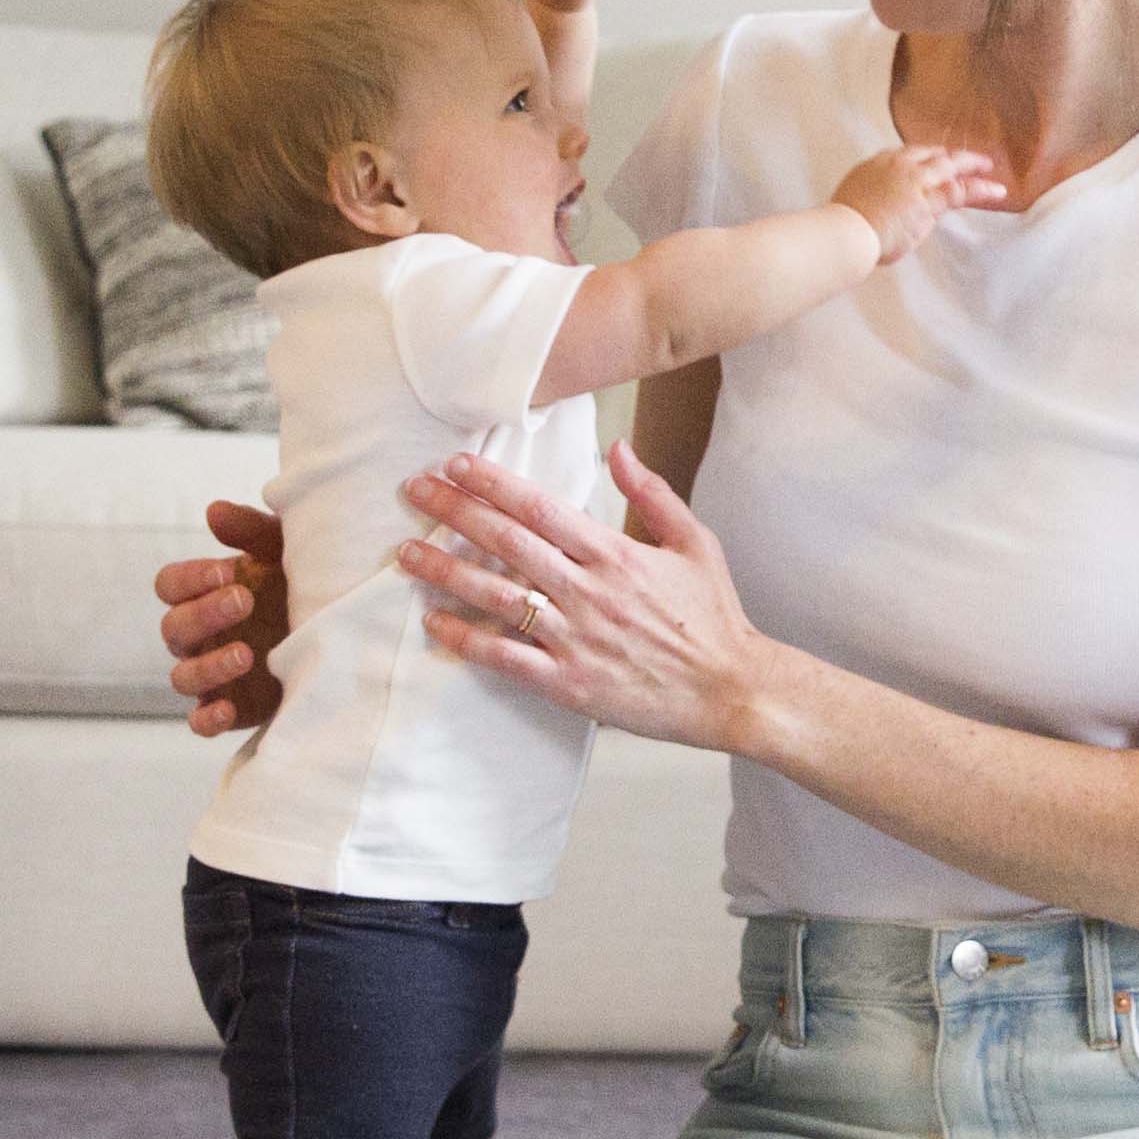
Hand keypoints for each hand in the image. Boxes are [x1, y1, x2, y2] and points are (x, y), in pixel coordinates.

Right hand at [156, 497, 288, 736]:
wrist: (347, 630)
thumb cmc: (305, 581)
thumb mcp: (285, 550)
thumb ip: (250, 529)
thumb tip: (213, 511)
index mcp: (204, 593)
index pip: (169, 585)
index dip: (189, 579)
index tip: (226, 570)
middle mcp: (201, 635)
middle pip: (173, 629)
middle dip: (203, 614)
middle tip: (244, 600)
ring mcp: (213, 674)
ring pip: (183, 677)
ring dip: (208, 667)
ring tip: (247, 654)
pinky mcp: (233, 708)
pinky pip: (200, 722)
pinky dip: (207, 718)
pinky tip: (228, 709)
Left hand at [396, 438, 769, 752]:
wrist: (732, 691)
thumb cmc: (713, 617)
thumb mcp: (695, 543)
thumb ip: (651, 493)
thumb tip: (617, 447)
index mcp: (616, 554)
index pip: (539, 508)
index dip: (492, 484)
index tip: (455, 466)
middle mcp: (589, 591)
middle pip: (506, 543)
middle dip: (454, 513)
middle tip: (413, 491)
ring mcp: (576, 638)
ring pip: (496, 597)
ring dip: (445, 573)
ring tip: (406, 554)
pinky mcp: (569, 683)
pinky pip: (505, 658)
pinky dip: (466, 640)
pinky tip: (435, 624)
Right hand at [827, 142, 1004, 262]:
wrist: (846, 233)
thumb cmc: (844, 226)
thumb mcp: (856, 199)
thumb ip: (876, 196)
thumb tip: (889, 206)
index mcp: (878, 163)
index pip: (909, 153)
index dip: (928, 157)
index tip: (938, 160)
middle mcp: (898, 165)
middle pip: (932, 154)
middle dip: (952, 156)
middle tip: (969, 159)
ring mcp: (914, 180)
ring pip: (950, 167)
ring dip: (971, 165)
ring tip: (987, 167)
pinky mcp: (928, 200)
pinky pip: (960, 191)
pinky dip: (981, 189)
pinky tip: (997, 191)